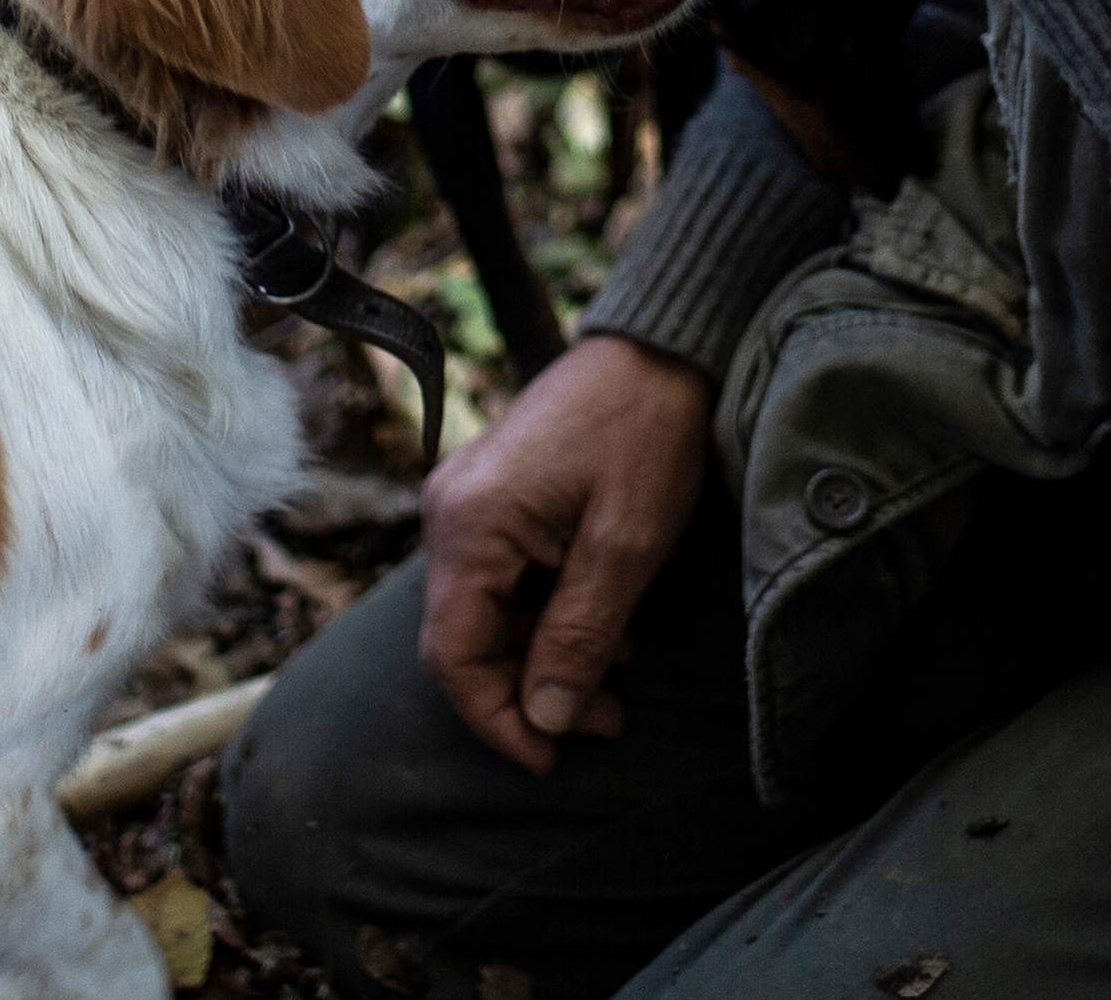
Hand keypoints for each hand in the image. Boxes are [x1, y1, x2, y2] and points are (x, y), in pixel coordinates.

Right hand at [415, 333, 710, 773]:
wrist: (660, 348)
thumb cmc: (646, 433)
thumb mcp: (625, 545)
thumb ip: (581, 635)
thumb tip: (548, 719)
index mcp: (470, 524)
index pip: (453, 655)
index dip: (497, 719)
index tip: (551, 760)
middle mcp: (450, 514)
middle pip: (465, 638)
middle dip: (531, 692)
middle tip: (609, 720)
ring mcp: (468, 502)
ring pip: (488, 612)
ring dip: (545, 655)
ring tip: (621, 678)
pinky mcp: (494, 497)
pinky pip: (505, 578)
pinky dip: (547, 615)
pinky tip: (609, 626)